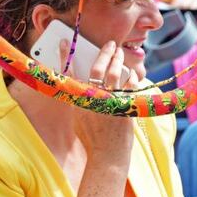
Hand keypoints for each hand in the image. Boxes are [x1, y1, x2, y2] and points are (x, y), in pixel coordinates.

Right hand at [59, 40, 133, 159]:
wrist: (107, 155)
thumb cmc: (90, 136)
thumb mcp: (78, 115)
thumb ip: (80, 97)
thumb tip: (84, 80)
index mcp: (77, 99)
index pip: (68, 72)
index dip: (64, 55)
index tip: (64, 42)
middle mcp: (93, 98)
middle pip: (98, 68)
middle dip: (104, 52)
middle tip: (110, 43)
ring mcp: (110, 101)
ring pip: (116, 72)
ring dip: (118, 59)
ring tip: (120, 52)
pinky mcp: (125, 106)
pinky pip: (131, 85)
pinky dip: (131, 76)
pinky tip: (132, 71)